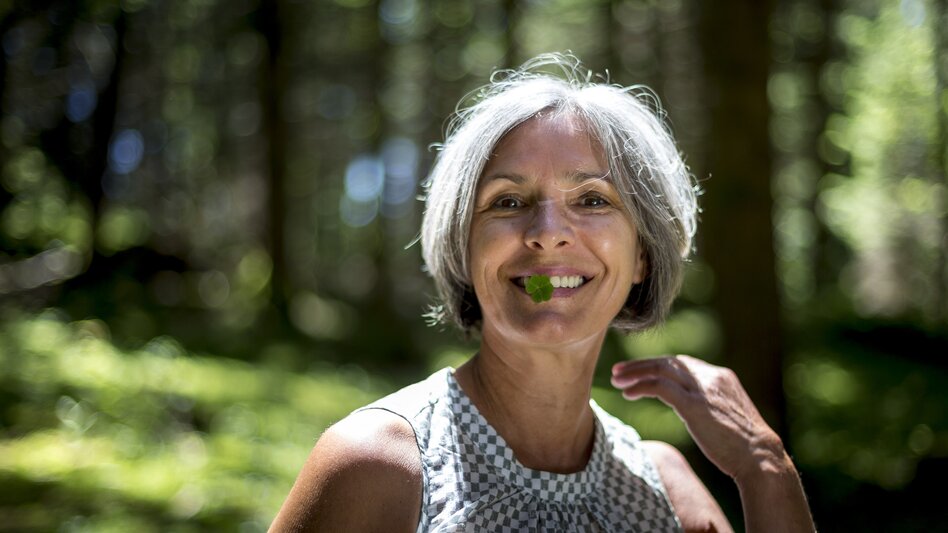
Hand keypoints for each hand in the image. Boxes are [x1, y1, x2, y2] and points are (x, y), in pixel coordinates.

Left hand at [611, 355, 783, 481]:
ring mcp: (703, 389)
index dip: (657, 366)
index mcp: (721, 377)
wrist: (760, 459)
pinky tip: (628, 394)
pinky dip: (641, 387)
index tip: (638, 373)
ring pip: (661, 369)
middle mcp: (712, 377)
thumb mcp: (725, 416)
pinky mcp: (694, 405)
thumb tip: (688, 408)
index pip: (682, 363)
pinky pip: (659, 387)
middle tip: (619, 371)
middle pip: (669, 361)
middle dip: (641, 365)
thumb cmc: (743, 447)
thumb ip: (707, 404)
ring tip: (616, 381)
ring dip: (635, 373)